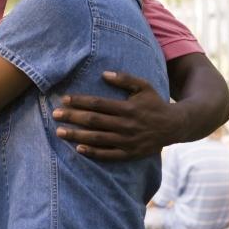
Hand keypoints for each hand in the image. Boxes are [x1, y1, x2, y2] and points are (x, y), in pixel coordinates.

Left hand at [53, 71, 177, 160]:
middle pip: (94, 121)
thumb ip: (125, 79)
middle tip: (55, 114)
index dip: (80, 101)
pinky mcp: (129, 154)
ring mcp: (127, 141)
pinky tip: (78, 149)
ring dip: (77, 135)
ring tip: (59, 132)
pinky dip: (93, 152)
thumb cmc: (155, 103)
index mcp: (127, 108)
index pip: (98, 104)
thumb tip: (103, 74)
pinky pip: (108, 155)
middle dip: (72, 117)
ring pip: (97, 138)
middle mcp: (125, 125)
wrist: (174, 126)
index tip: (64, 99)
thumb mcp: (144, 86)